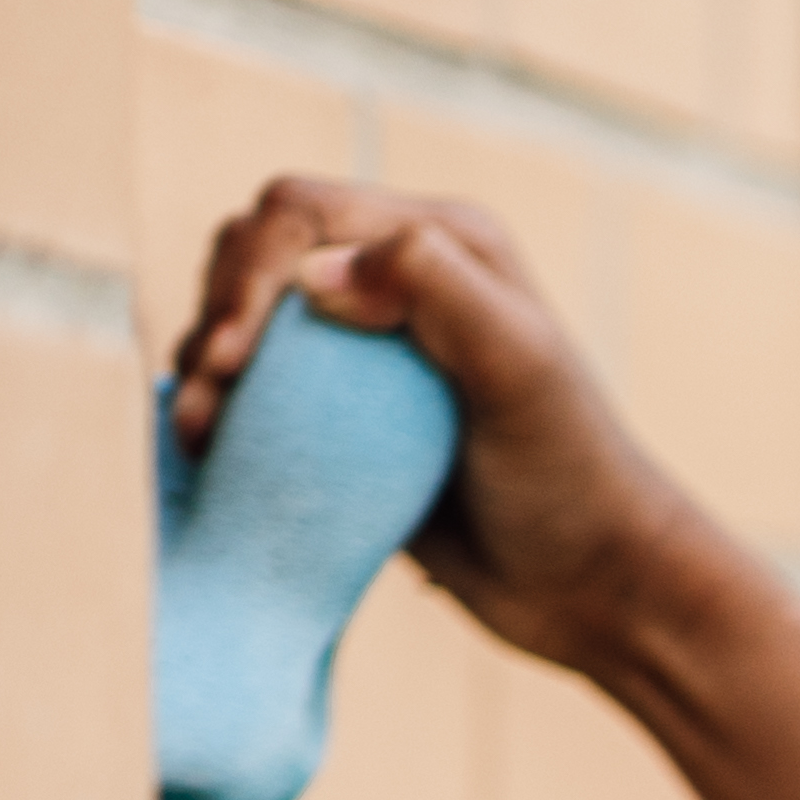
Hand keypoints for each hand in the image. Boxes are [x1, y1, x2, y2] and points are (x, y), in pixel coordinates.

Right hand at [163, 179, 721, 681]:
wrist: (600, 586)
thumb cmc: (575, 476)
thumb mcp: (522, 369)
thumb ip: (435, 289)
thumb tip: (314, 271)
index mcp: (440, 242)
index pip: (300, 214)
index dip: (250, 271)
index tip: (238, 356)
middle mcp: (397, 280)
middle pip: (255, 256)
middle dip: (216, 314)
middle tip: (211, 399)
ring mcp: (365, 353)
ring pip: (244, 325)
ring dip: (202, 367)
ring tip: (199, 434)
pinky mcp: (343, 420)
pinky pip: (256, 395)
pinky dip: (218, 411)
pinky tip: (203, 451)